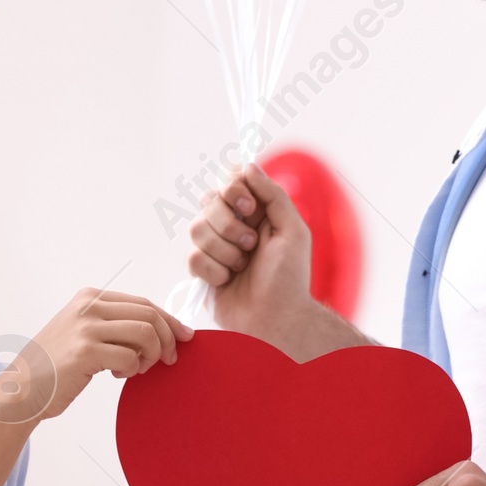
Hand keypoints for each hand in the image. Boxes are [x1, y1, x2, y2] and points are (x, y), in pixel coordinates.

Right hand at [0, 290, 191, 424]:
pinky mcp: (85, 351)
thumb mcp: (81, 332)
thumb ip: (112, 325)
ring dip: (152, 355)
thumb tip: (160, 330)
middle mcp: (88, 306)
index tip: (184, 336)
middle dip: (168, 338)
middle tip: (169, 360)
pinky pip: (131, 357)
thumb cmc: (55, 367)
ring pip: (145, 333)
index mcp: (89, 297)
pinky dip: (133, 369)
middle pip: (150, 314)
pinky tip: (117, 374)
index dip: (170, 320)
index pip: (143, 303)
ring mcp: (86, 327)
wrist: (20, 390)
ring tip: (139, 368)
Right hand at [188, 163, 313, 339]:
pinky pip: (192, 257)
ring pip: (196, 228)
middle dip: (230, 226)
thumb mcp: (294, 230)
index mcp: (256, 211)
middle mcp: (234, 224)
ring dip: (223, 251)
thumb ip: (273, 195)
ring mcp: (216, 246)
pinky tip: (228, 280)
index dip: (233, 189)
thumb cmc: (289, 278)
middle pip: (209, 202)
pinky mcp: (203, 269)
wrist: (275, 318)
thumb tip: (249, 166)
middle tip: (252, 245)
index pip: (230, 180)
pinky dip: (213, 270)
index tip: (249, 206)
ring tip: (242, 266)